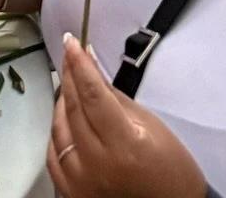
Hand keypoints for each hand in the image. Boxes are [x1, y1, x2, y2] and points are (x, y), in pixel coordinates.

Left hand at [48, 36, 207, 197]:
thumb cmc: (171, 170)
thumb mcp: (152, 127)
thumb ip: (116, 98)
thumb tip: (92, 69)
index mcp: (123, 146)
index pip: (93, 95)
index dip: (80, 65)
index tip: (72, 42)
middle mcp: (97, 164)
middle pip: (73, 109)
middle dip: (70, 76)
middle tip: (69, 54)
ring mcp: (81, 182)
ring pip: (58, 130)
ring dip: (61, 103)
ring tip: (70, 85)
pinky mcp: (73, 193)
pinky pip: (54, 156)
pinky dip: (57, 133)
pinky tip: (64, 119)